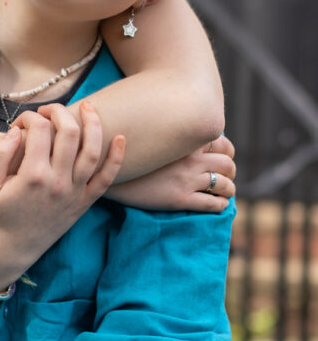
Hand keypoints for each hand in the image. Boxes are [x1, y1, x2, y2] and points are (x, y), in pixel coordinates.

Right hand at [0, 101, 124, 287]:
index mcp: (32, 176)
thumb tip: (15, 131)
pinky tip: (120, 138)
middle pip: (68, 133)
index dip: (29, 118)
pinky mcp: (83, 203)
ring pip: (92, 150)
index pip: (38, 130)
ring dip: (92, 124)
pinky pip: (106, 179)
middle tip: (47, 111)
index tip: (20, 122)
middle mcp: (58, 182)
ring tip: (87, 107)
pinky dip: (116, 158)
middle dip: (58, 112)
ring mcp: (74, 193)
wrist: (10, 251)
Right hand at [109, 134, 235, 211]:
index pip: (223, 144)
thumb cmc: (129, 153)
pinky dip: (220, 205)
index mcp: (185, 142)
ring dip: (228, 190)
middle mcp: (190, 159)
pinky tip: (217, 205)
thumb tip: (186, 134)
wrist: (109, 172)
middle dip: (230, 172)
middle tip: (225, 177)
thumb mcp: (154, 137)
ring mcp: (186, 180)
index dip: (227, 152)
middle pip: (228, 165)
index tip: (222, 158)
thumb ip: (174, 135)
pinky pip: (213, 204)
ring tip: (223, 192)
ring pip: (224, 185)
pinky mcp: (181, 199)